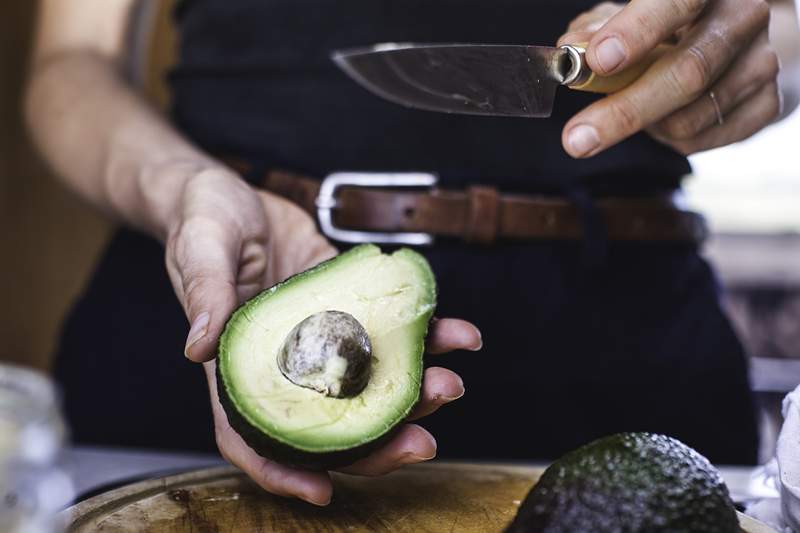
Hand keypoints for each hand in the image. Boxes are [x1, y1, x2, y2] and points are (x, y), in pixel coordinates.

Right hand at [163, 165, 481, 504]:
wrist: (232, 190)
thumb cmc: (201, 219)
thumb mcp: (198, 247)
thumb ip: (204, 293)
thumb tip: (197, 348)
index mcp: (239, 365)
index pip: (249, 435)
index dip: (281, 470)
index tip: (322, 492)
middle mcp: (284, 363)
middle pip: (329, 423)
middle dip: (378, 441)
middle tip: (424, 441)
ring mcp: (321, 337)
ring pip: (369, 383)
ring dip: (413, 391)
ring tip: (452, 380)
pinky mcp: (349, 306)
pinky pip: (389, 331)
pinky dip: (426, 336)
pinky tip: (457, 331)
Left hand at [558, 0, 780, 156]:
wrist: (739, 45)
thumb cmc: (671, 26)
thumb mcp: (629, 17)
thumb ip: (597, 30)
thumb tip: (571, 47)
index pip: (678, 0)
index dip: (637, 31)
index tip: (597, 61)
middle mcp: (744, 17)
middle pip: (687, 72)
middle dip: (624, 111)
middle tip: (575, 137)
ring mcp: (761, 62)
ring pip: (689, 117)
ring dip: (645, 125)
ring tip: (632, 108)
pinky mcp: (767, 104)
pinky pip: (700, 139)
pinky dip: (666, 138)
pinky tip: (662, 118)